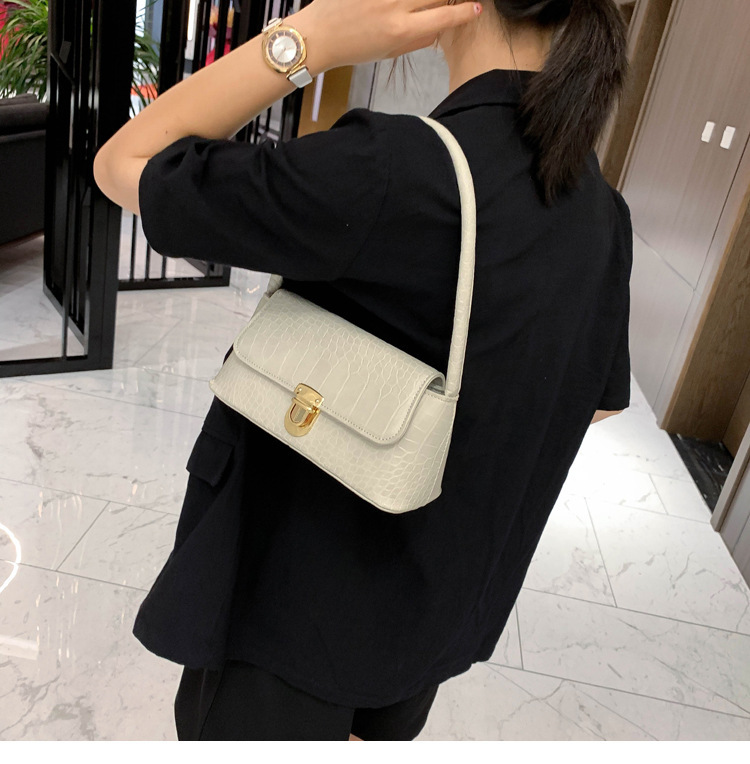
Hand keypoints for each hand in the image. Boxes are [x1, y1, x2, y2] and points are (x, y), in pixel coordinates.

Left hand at [289, 0, 481, 71]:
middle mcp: (395, 6)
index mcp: (401, 30)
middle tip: (455, 2)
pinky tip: (406, 4)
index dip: (465, 12)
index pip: (445, 17)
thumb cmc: (354, 47)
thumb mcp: (389, 53)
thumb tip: (442, 26)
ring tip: (432, 3)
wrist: (320, 34)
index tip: (476, 8)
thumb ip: (418, 40)